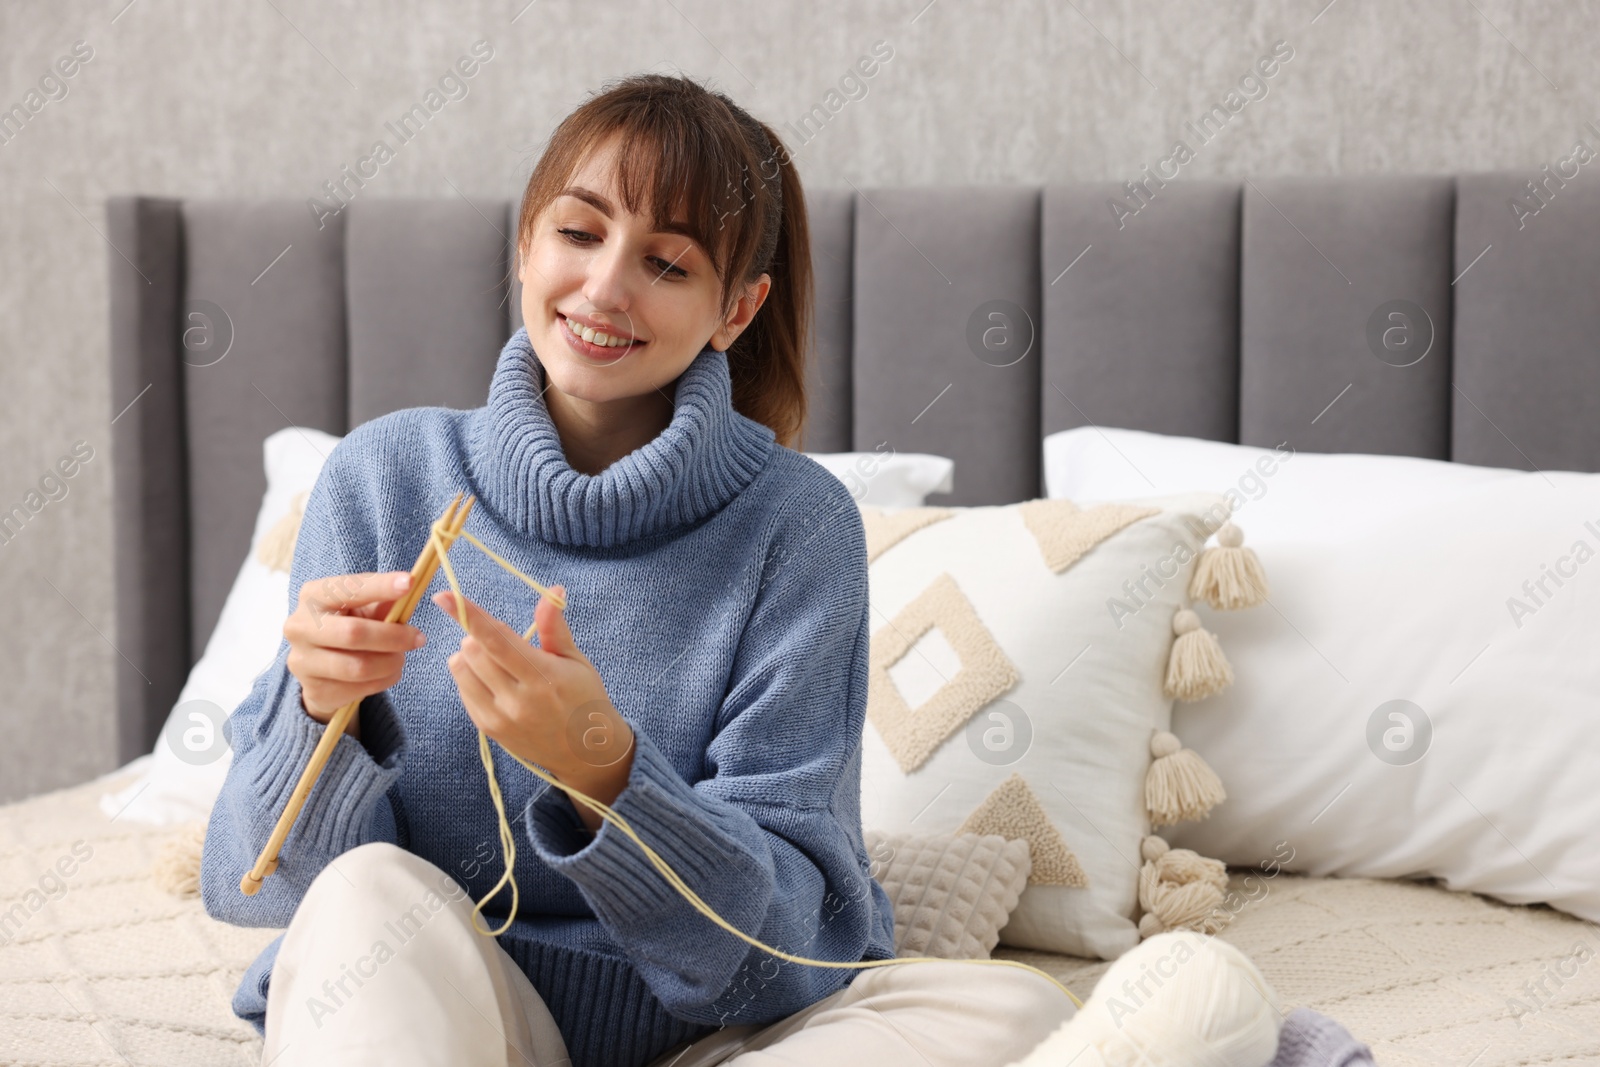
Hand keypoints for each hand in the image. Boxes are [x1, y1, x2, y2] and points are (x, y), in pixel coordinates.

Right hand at [284, 571, 427, 741]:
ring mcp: (303, 661)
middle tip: (419, 638)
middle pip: (353, 633)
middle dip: (393, 636)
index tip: (409, 582)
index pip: (347, 588)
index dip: (380, 586)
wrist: (322, 666)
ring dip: (390, 663)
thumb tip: (410, 587)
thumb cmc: (349, 624)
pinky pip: (360, 689)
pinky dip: (384, 680)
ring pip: (359, 667)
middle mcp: (300, 626)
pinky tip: (388, 672)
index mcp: (312, 596)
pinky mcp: (315, 689)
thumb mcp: (365, 608)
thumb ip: (384, 602)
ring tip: (401, 657)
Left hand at [434, 586, 634, 831]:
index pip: (497, 639)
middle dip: (479, 635)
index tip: (444, 597)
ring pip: (461, 670)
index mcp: (543, 677)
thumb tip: (553, 590)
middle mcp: (517, 700)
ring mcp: (500, 718)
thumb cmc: (584, 698)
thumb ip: (554, 627)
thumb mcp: (576, 661)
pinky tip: (492, 680)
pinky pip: (462, 691)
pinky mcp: (488, 729)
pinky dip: (470, 676)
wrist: (585, 752)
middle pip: (473, 651)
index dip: (470, 615)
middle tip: (499, 639)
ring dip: (470, 655)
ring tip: (493, 660)